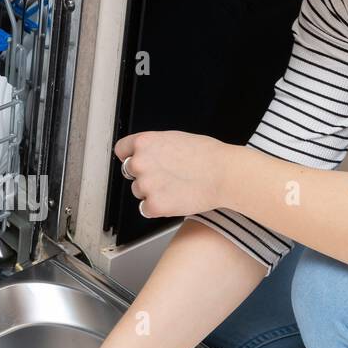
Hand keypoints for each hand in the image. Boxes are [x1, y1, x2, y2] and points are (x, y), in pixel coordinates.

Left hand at [114, 130, 228, 217]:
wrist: (225, 174)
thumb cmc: (208, 155)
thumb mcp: (175, 138)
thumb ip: (155, 146)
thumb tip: (148, 153)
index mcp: (144, 142)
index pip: (122, 150)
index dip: (130, 156)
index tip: (135, 161)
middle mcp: (140, 163)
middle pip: (129, 172)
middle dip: (144, 175)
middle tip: (166, 176)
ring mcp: (145, 185)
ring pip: (139, 192)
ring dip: (152, 192)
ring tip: (176, 187)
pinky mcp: (154, 205)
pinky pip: (146, 210)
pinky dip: (158, 208)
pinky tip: (175, 199)